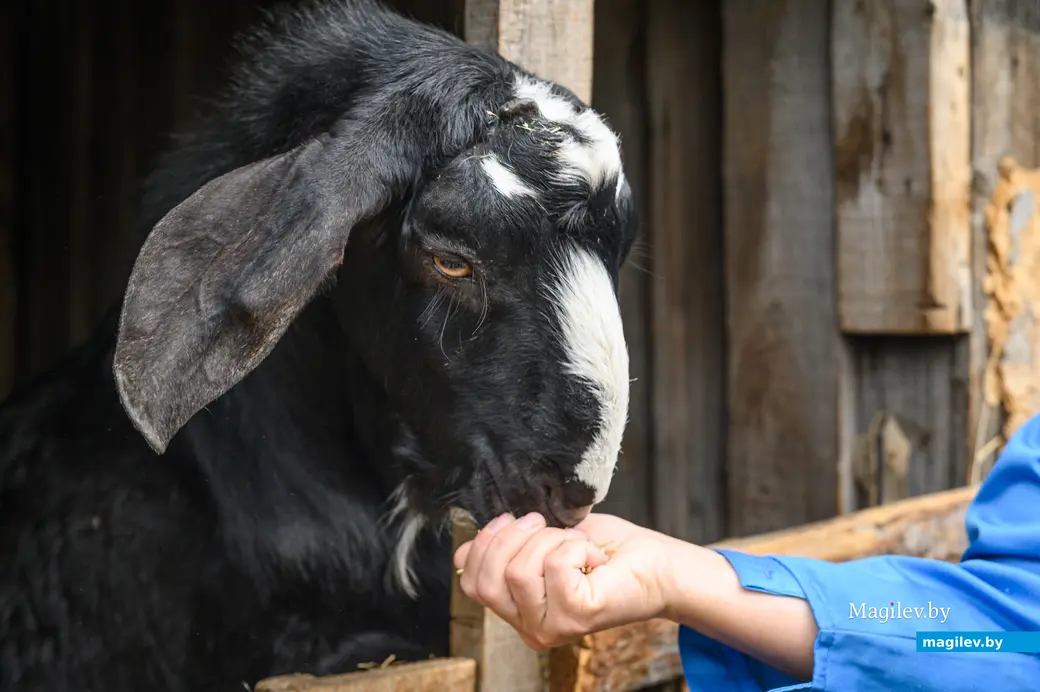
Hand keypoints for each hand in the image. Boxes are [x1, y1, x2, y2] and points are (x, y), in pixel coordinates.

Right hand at [452, 511, 682, 649]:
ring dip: (550, 540)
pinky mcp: (578, 616)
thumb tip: (461, 553)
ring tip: (576, 543)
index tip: (510, 520)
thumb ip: (505, 549)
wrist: (655, 562)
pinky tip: (593, 556)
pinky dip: (574, 545)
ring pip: (518, 571)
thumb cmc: (604, 550)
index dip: (483, 546)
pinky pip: (554, 566)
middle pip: (488, 580)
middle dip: (512, 538)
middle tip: (545, 525)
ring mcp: (553, 627)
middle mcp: (531, 628)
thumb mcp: (543, 541)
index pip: (472, 585)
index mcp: (518, 611)